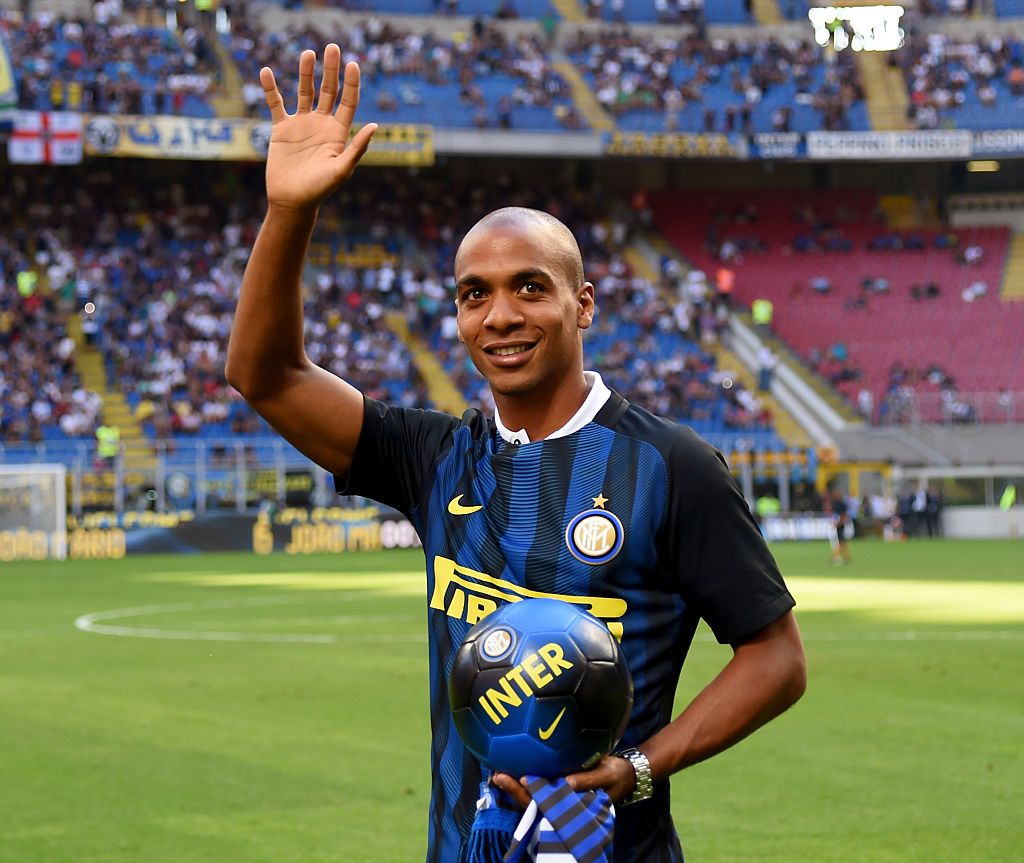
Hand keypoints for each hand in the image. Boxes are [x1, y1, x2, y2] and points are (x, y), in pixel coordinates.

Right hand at [259, 44, 377, 212]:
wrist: (292, 201)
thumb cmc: (320, 190)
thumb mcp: (341, 169)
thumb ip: (357, 148)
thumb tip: (375, 125)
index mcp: (339, 132)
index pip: (348, 102)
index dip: (351, 83)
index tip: (353, 64)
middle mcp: (322, 124)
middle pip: (329, 90)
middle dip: (331, 70)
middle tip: (332, 47)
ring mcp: (302, 124)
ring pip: (305, 92)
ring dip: (305, 72)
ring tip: (307, 53)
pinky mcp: (281, 129)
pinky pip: (276, 104)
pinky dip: (271, 89)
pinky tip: (267, 72)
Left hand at [491, 754, 636, 808]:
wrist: (625, 774)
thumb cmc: (616, 775)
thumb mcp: (607, 776)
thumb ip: (587, 780)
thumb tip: (567, 782)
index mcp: (571, 806)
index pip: (546, 805)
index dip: (531, 795)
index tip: (520, 779)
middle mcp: (561, 802)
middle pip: (533, 800)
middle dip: (514, 790)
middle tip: (497, 775)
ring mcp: (558, 794)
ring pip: (532, 793)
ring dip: (515, 784)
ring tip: (497, 770)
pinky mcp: (558, 784)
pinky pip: (539, 781)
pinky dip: (525, 774)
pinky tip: (512, 759)